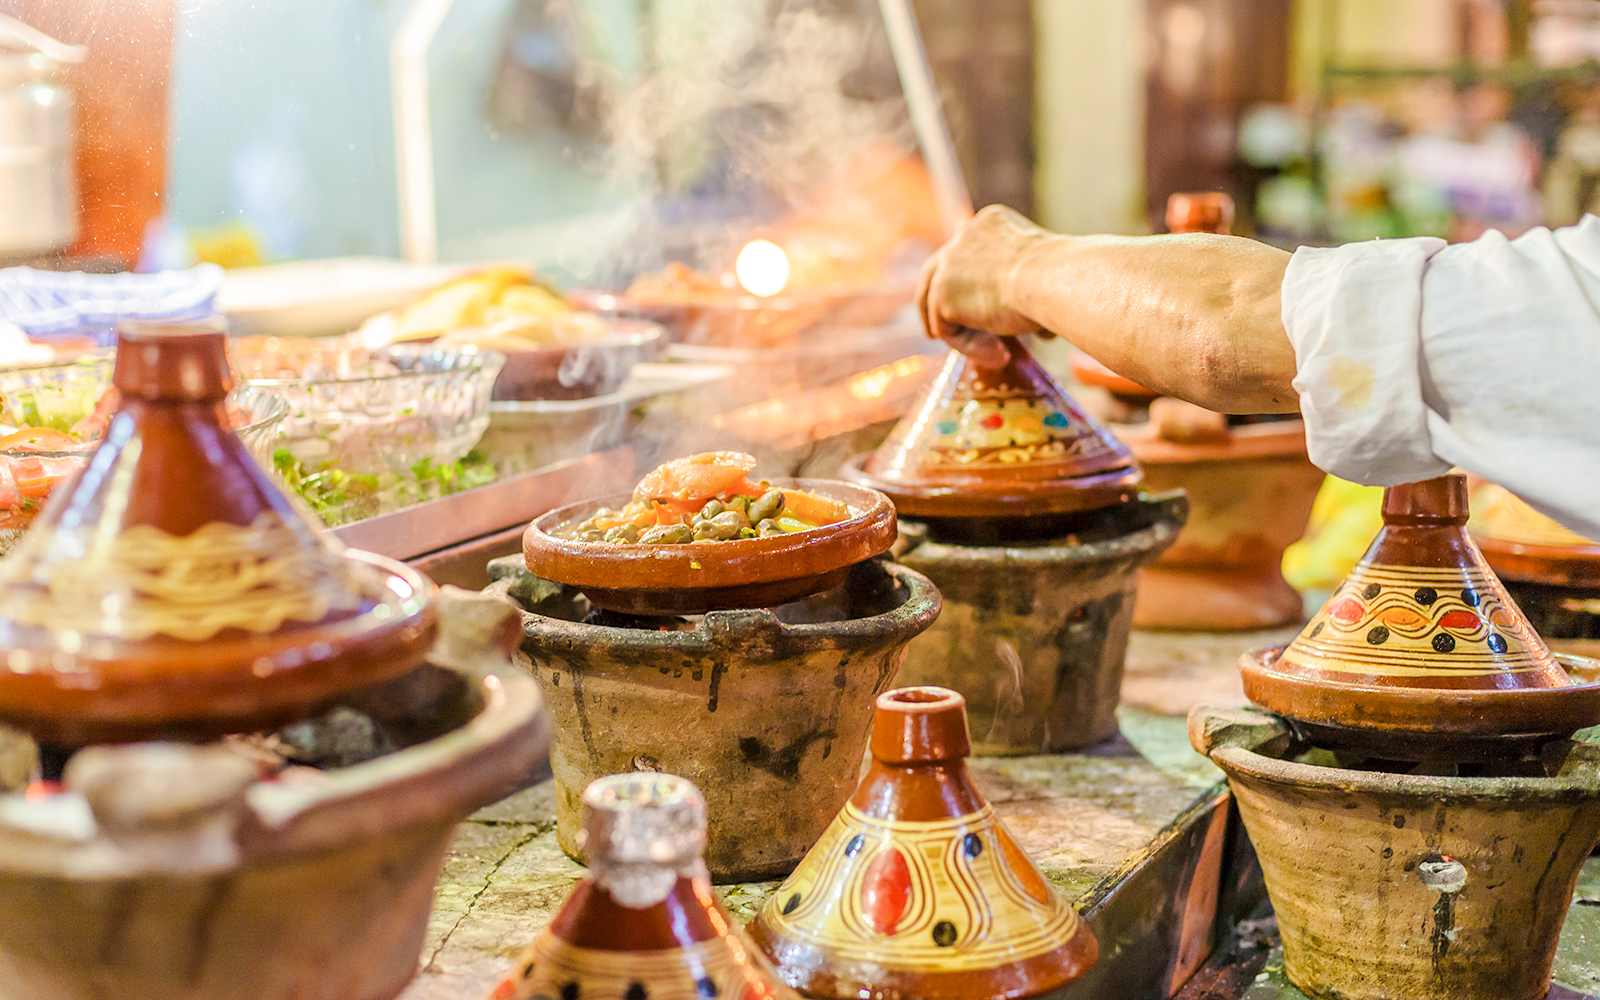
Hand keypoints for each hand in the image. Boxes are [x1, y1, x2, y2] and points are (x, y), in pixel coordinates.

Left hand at [917, 205, 1052, 366]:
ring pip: (939, 308)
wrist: (1054, 278)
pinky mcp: (941, 295)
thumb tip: (1041, 329)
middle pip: (935, 274)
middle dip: (938, 306)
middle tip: (939, 333)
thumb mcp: (1046, 273)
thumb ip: (1029, 290)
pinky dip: (969, 348)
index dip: (967, 286)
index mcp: (988, 224)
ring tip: (999, 355)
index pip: (966, 256)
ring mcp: (947, 265)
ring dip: (963, 336)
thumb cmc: (1064, 277)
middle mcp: (962, 237)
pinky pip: (947, 331)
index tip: (979, 312)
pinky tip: (1001, 355)